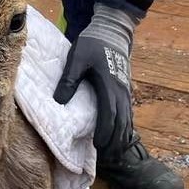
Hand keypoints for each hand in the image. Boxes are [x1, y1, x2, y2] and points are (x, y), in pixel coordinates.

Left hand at [53, 4, 136, 149]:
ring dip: (121, 137)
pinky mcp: (126, 90)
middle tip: (105, 156)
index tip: (97, 146)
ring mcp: (126, 91)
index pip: (109, 116)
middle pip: (121, 123)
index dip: (104, 133)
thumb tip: (60, 102)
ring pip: (127, 120)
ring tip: (113, 152)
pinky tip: (120, 136)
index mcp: (109, 86)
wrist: (112, 32)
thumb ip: (69, 80)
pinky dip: (125, 127)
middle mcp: (121, 92)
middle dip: (114, 141)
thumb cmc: (92, 44)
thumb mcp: (76, 59)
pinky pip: (128, 113)